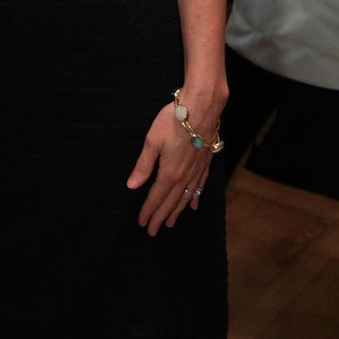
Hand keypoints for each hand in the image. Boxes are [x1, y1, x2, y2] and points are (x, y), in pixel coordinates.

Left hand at [126, 101, 215, 234]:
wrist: (202, 107)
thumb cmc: (174, 120)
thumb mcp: (152, 141)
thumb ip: (143, 165)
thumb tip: (132, 185)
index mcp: (169, 172)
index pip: (156, 197)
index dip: (148, 211)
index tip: (143, 223)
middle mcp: (184, 176)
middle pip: (170, 202)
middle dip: (160, 217)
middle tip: (153, 231)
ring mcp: (197, 171)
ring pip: (185, 198)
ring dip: (176, 212)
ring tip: (170, 223)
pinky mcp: (205, 164)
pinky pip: (200, 187)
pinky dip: (195, 198)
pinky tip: (193, 206)